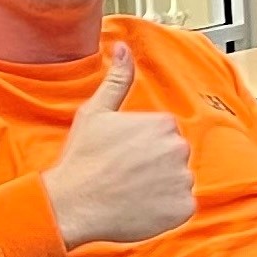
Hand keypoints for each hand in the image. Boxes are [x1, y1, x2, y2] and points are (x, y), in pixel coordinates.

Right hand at [44, 42, 194, 248]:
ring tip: (130, 191)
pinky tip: (141, 207)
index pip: (164, 134)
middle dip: (154, 165)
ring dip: (161, 187)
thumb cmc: (82, 158)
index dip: (141, 145)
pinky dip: (166, 209)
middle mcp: (179, 149)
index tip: (122, 155)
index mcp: (164, 123)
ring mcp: (183, 180)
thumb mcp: (96, 112)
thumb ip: (118, 79)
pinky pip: (180, 206)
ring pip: (177, 181)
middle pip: (173, 156)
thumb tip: (124, 47)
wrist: (73, 204)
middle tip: (125, 174)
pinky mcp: (183, 208)